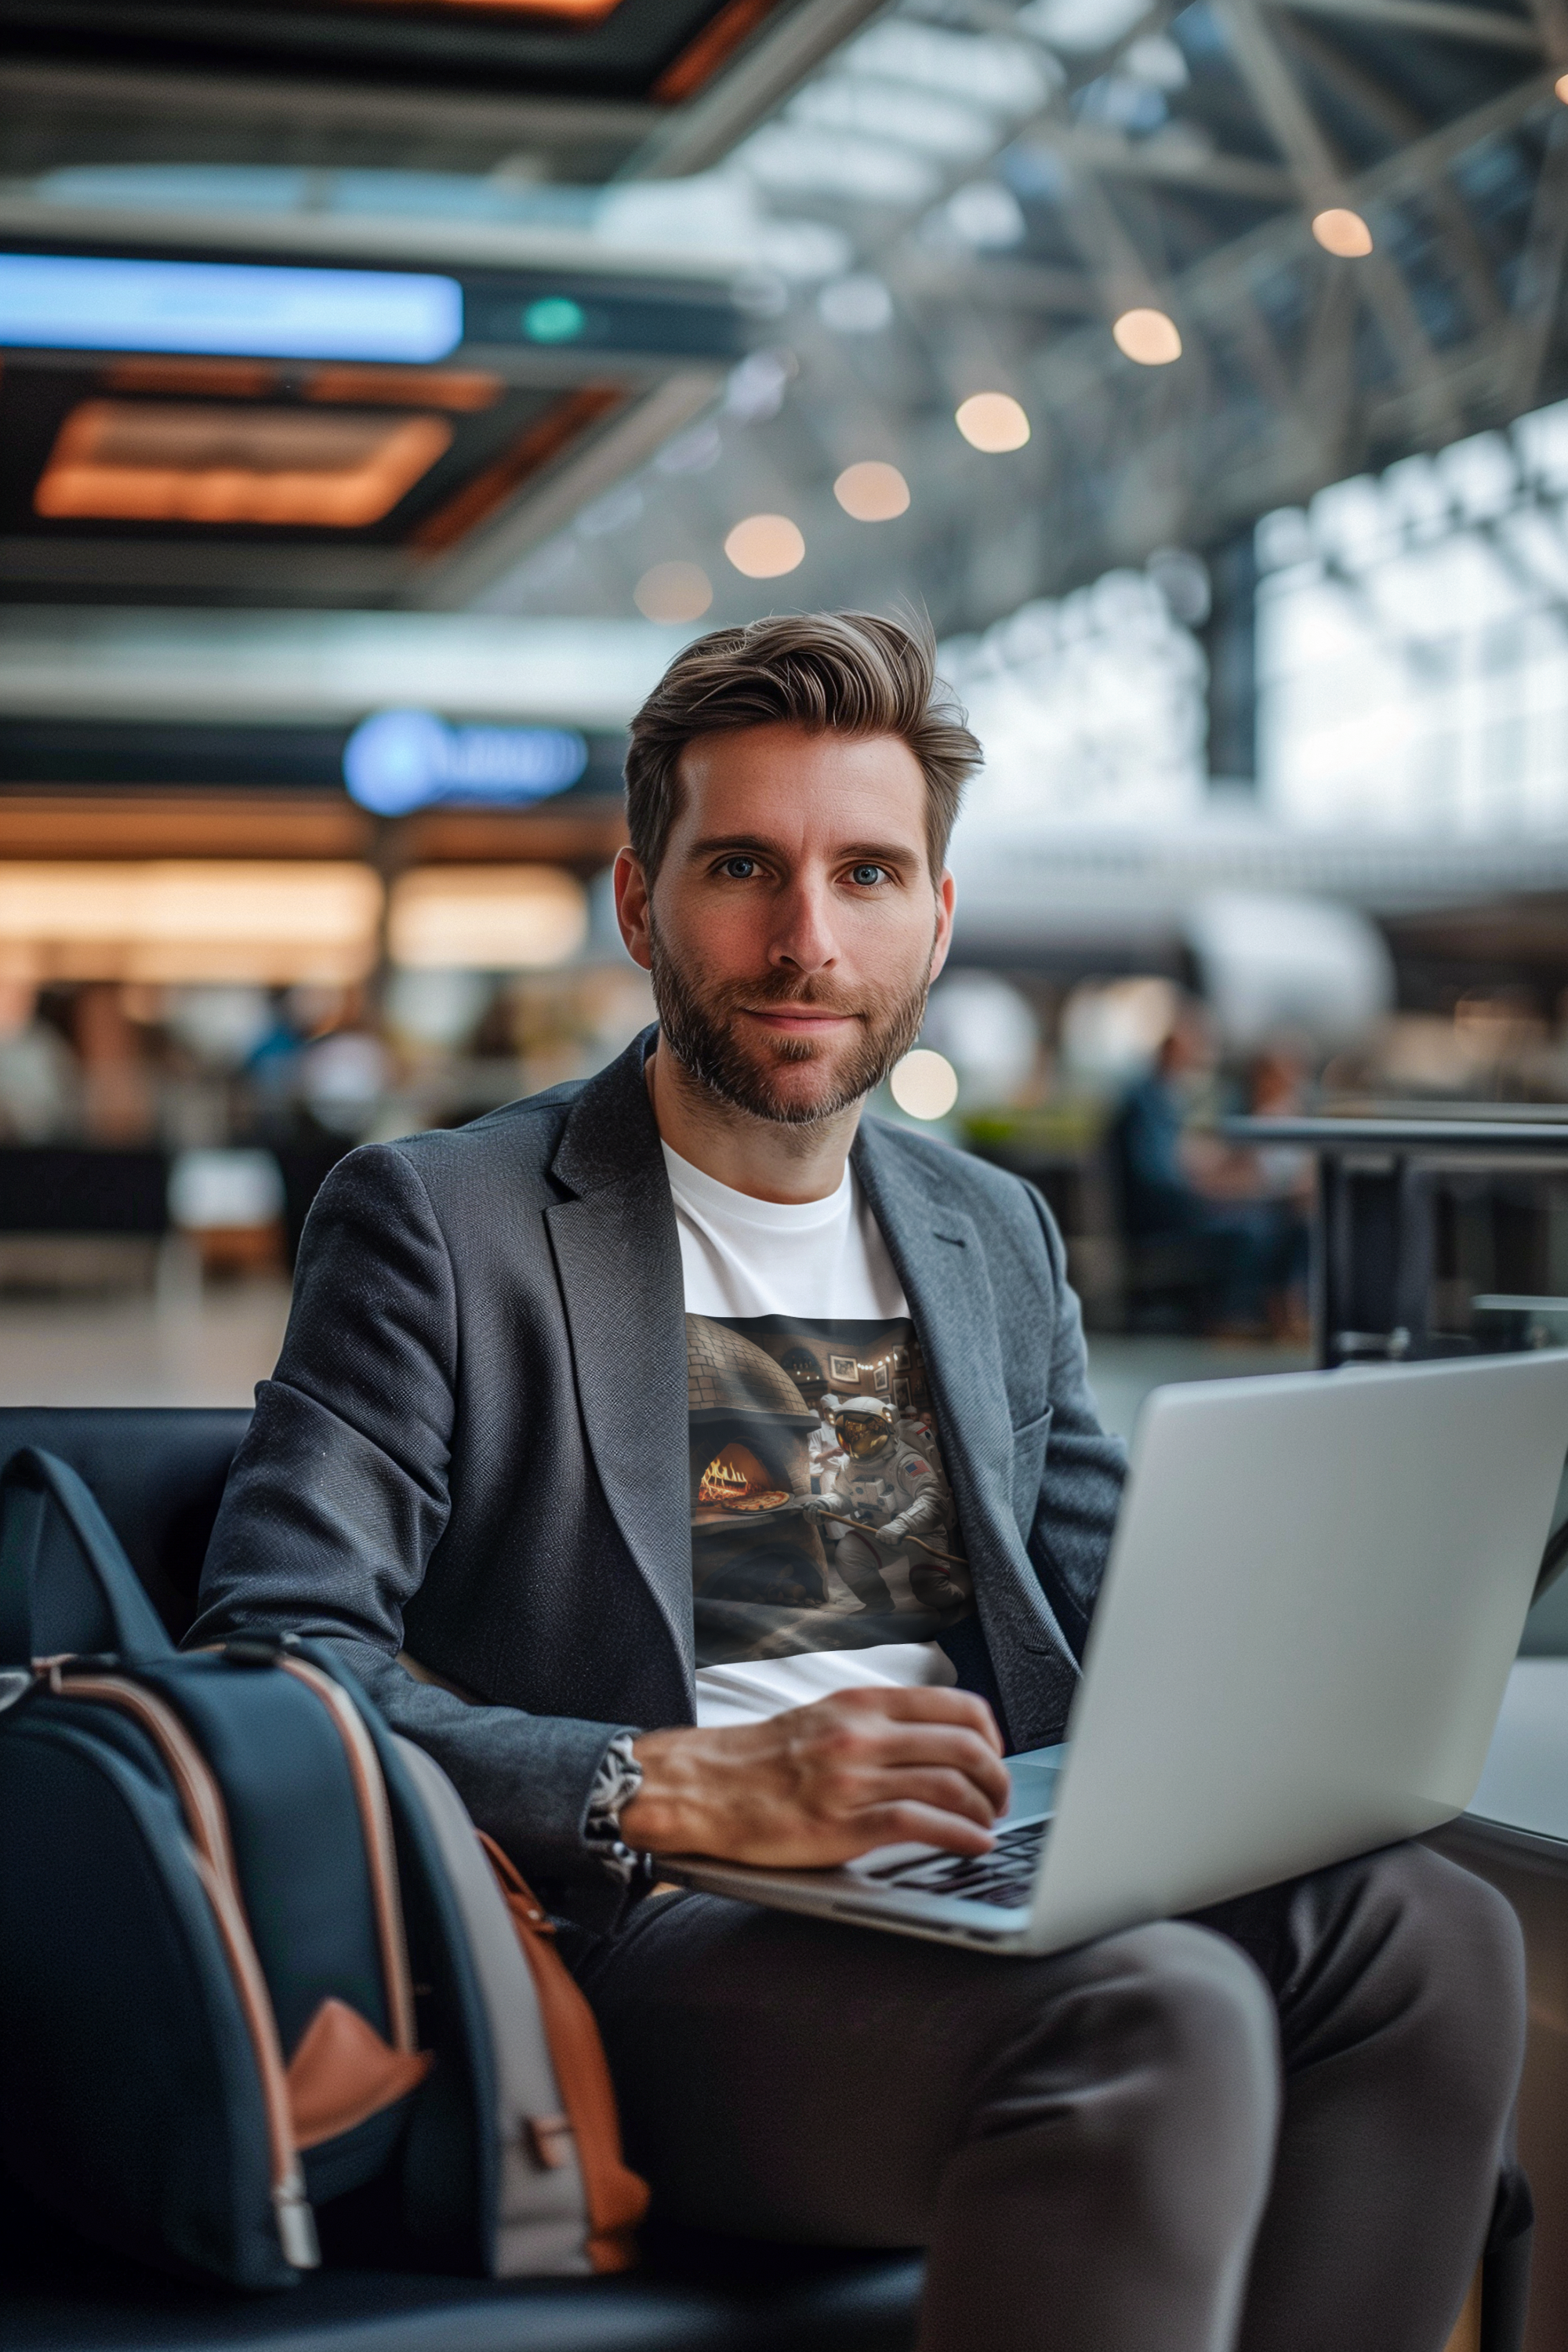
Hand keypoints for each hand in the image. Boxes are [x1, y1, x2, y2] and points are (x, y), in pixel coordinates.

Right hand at [621, 1686, 1007, 1867]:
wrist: (702, 1787)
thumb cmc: (762, 1760)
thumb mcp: (826, 1718)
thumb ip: (878, 1725)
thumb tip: (936, 1741)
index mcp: (863, 1704)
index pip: (958, 1706)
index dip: (992, 1737)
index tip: (995, 1758)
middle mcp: (863, 1734)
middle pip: (965, 1746)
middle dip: (998, 1779)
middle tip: (1000, 1800)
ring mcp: (854, 1779)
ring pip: (951, 1785)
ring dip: (986, 1811)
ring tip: (989, 1827)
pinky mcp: (842, 1824)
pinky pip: (921, 1825)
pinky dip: (961, 1836)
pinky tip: (974, 1845)